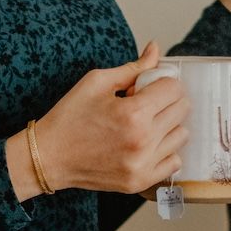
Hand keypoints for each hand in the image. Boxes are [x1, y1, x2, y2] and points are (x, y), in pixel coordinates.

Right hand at [7, 41, 187, 199]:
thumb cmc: (69, 117)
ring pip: (181, 135)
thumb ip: (133, 68)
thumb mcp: (97, 82)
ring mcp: (143, 165)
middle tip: (145, 104)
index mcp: (133, 113)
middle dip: (167, 101)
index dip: (163, 82)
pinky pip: (174, 162)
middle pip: (182, 110)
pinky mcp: (140, 181)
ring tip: (145, 125)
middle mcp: (143, 141)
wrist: (48, 157)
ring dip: (168, 125)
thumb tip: (156, 49)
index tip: (148, 86)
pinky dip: (165, 151)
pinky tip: (146, 145)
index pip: (174, 88)